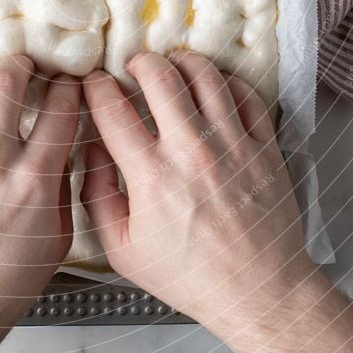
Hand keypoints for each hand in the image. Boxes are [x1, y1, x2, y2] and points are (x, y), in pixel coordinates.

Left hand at [0, 55, 79, 351]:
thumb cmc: (3, 279)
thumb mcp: (57, 237)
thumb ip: (63, 184)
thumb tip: (67, 146)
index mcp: (32, 181)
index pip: (59, 109)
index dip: (70, 86)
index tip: (71, 83)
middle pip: (7, 82)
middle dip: (24, 64)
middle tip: (29, 66)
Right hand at [82, 51, 352, 351]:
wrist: (258, 291)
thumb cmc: (191, 275)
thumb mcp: (123, 250)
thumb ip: (97, 196)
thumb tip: (89, 151)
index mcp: (152, 176)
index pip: (112, 109)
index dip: (96, 87)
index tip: (94, 83)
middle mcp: (192, 152)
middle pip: (159, 76)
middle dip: (139, 61)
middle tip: (134, 67)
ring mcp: (232, 145)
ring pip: (205, 75)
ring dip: (181, 61)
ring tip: (172, 65)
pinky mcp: (263, 146)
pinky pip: (245, 94)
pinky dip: (225, 80)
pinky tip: (213, 86)